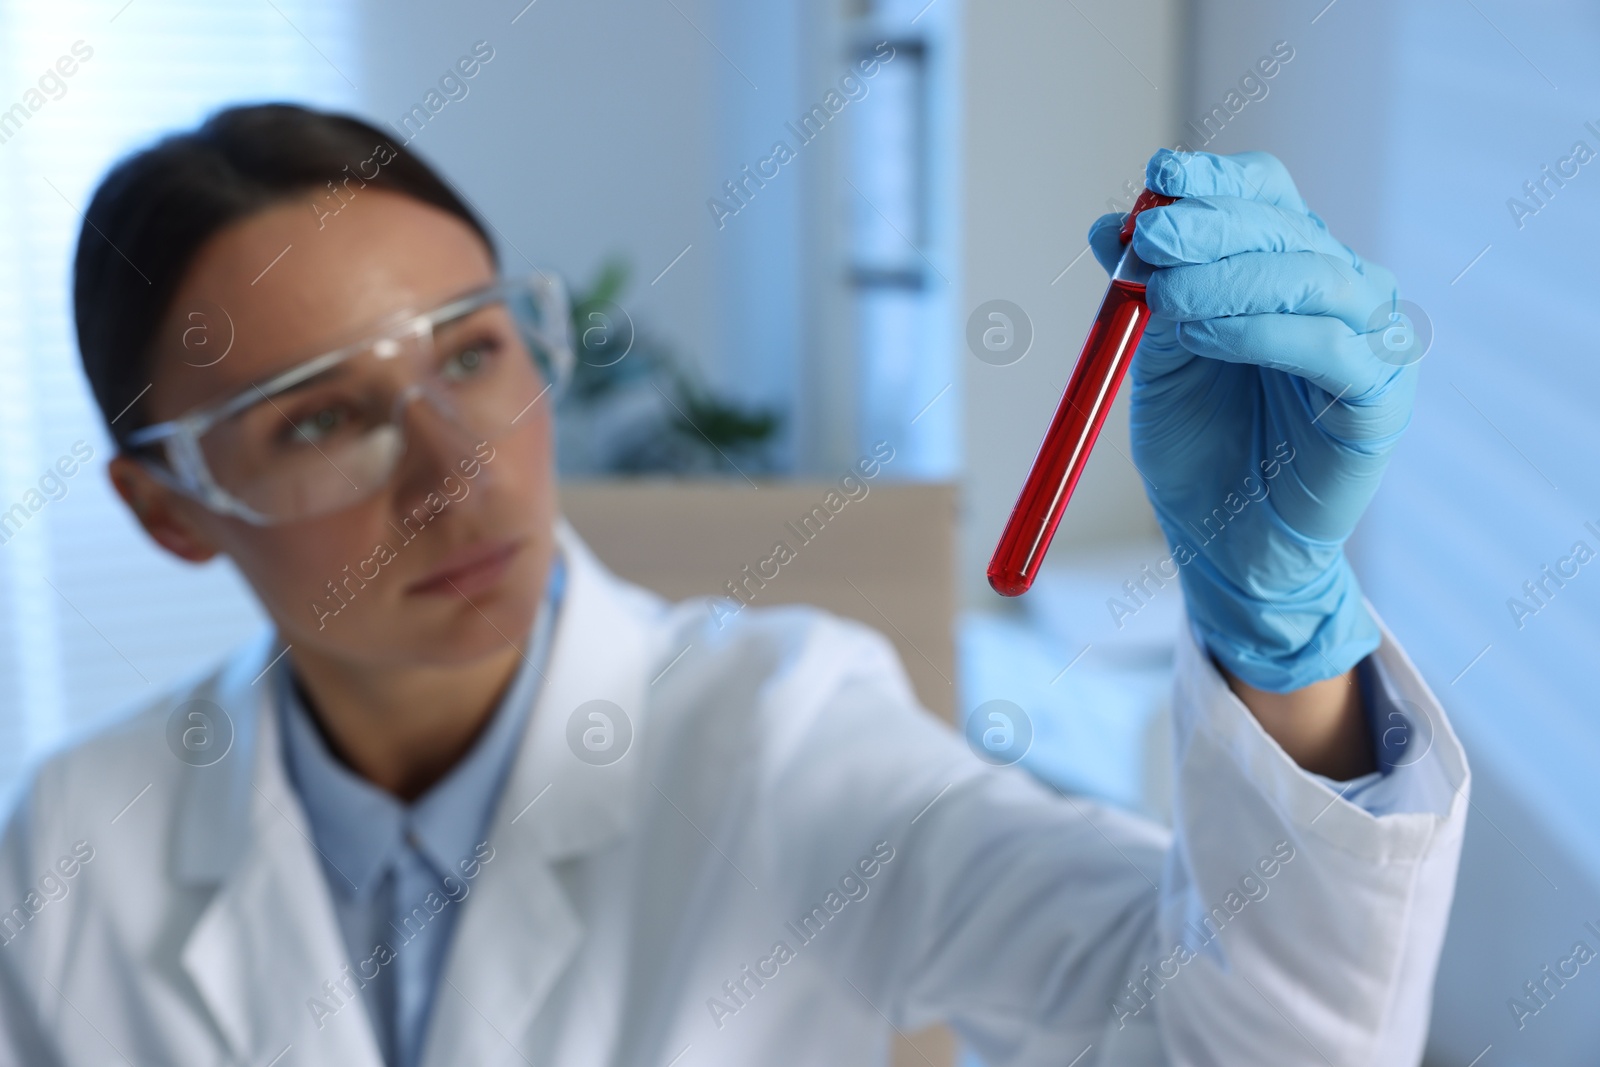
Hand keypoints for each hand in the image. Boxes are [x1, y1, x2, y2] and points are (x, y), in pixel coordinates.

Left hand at [1087, 149, 1417, 692]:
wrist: (1225, 543)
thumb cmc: (1196, 448)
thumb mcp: (1155, 360)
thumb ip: (1144, 296)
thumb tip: (1104, 226)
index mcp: (1287, 269)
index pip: (1268, 195)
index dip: (1217, 179)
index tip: (1159, 176)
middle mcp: (1339, 292)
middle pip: (1289, 228)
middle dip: (1211, 226)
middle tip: (1148, 238)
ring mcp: (1369, 341)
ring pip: (1313, 278)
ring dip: (1230, 277)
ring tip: (1164, 296)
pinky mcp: (1379, 397)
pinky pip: (1331, 348)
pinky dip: (1261, 330)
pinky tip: (1203, 332)